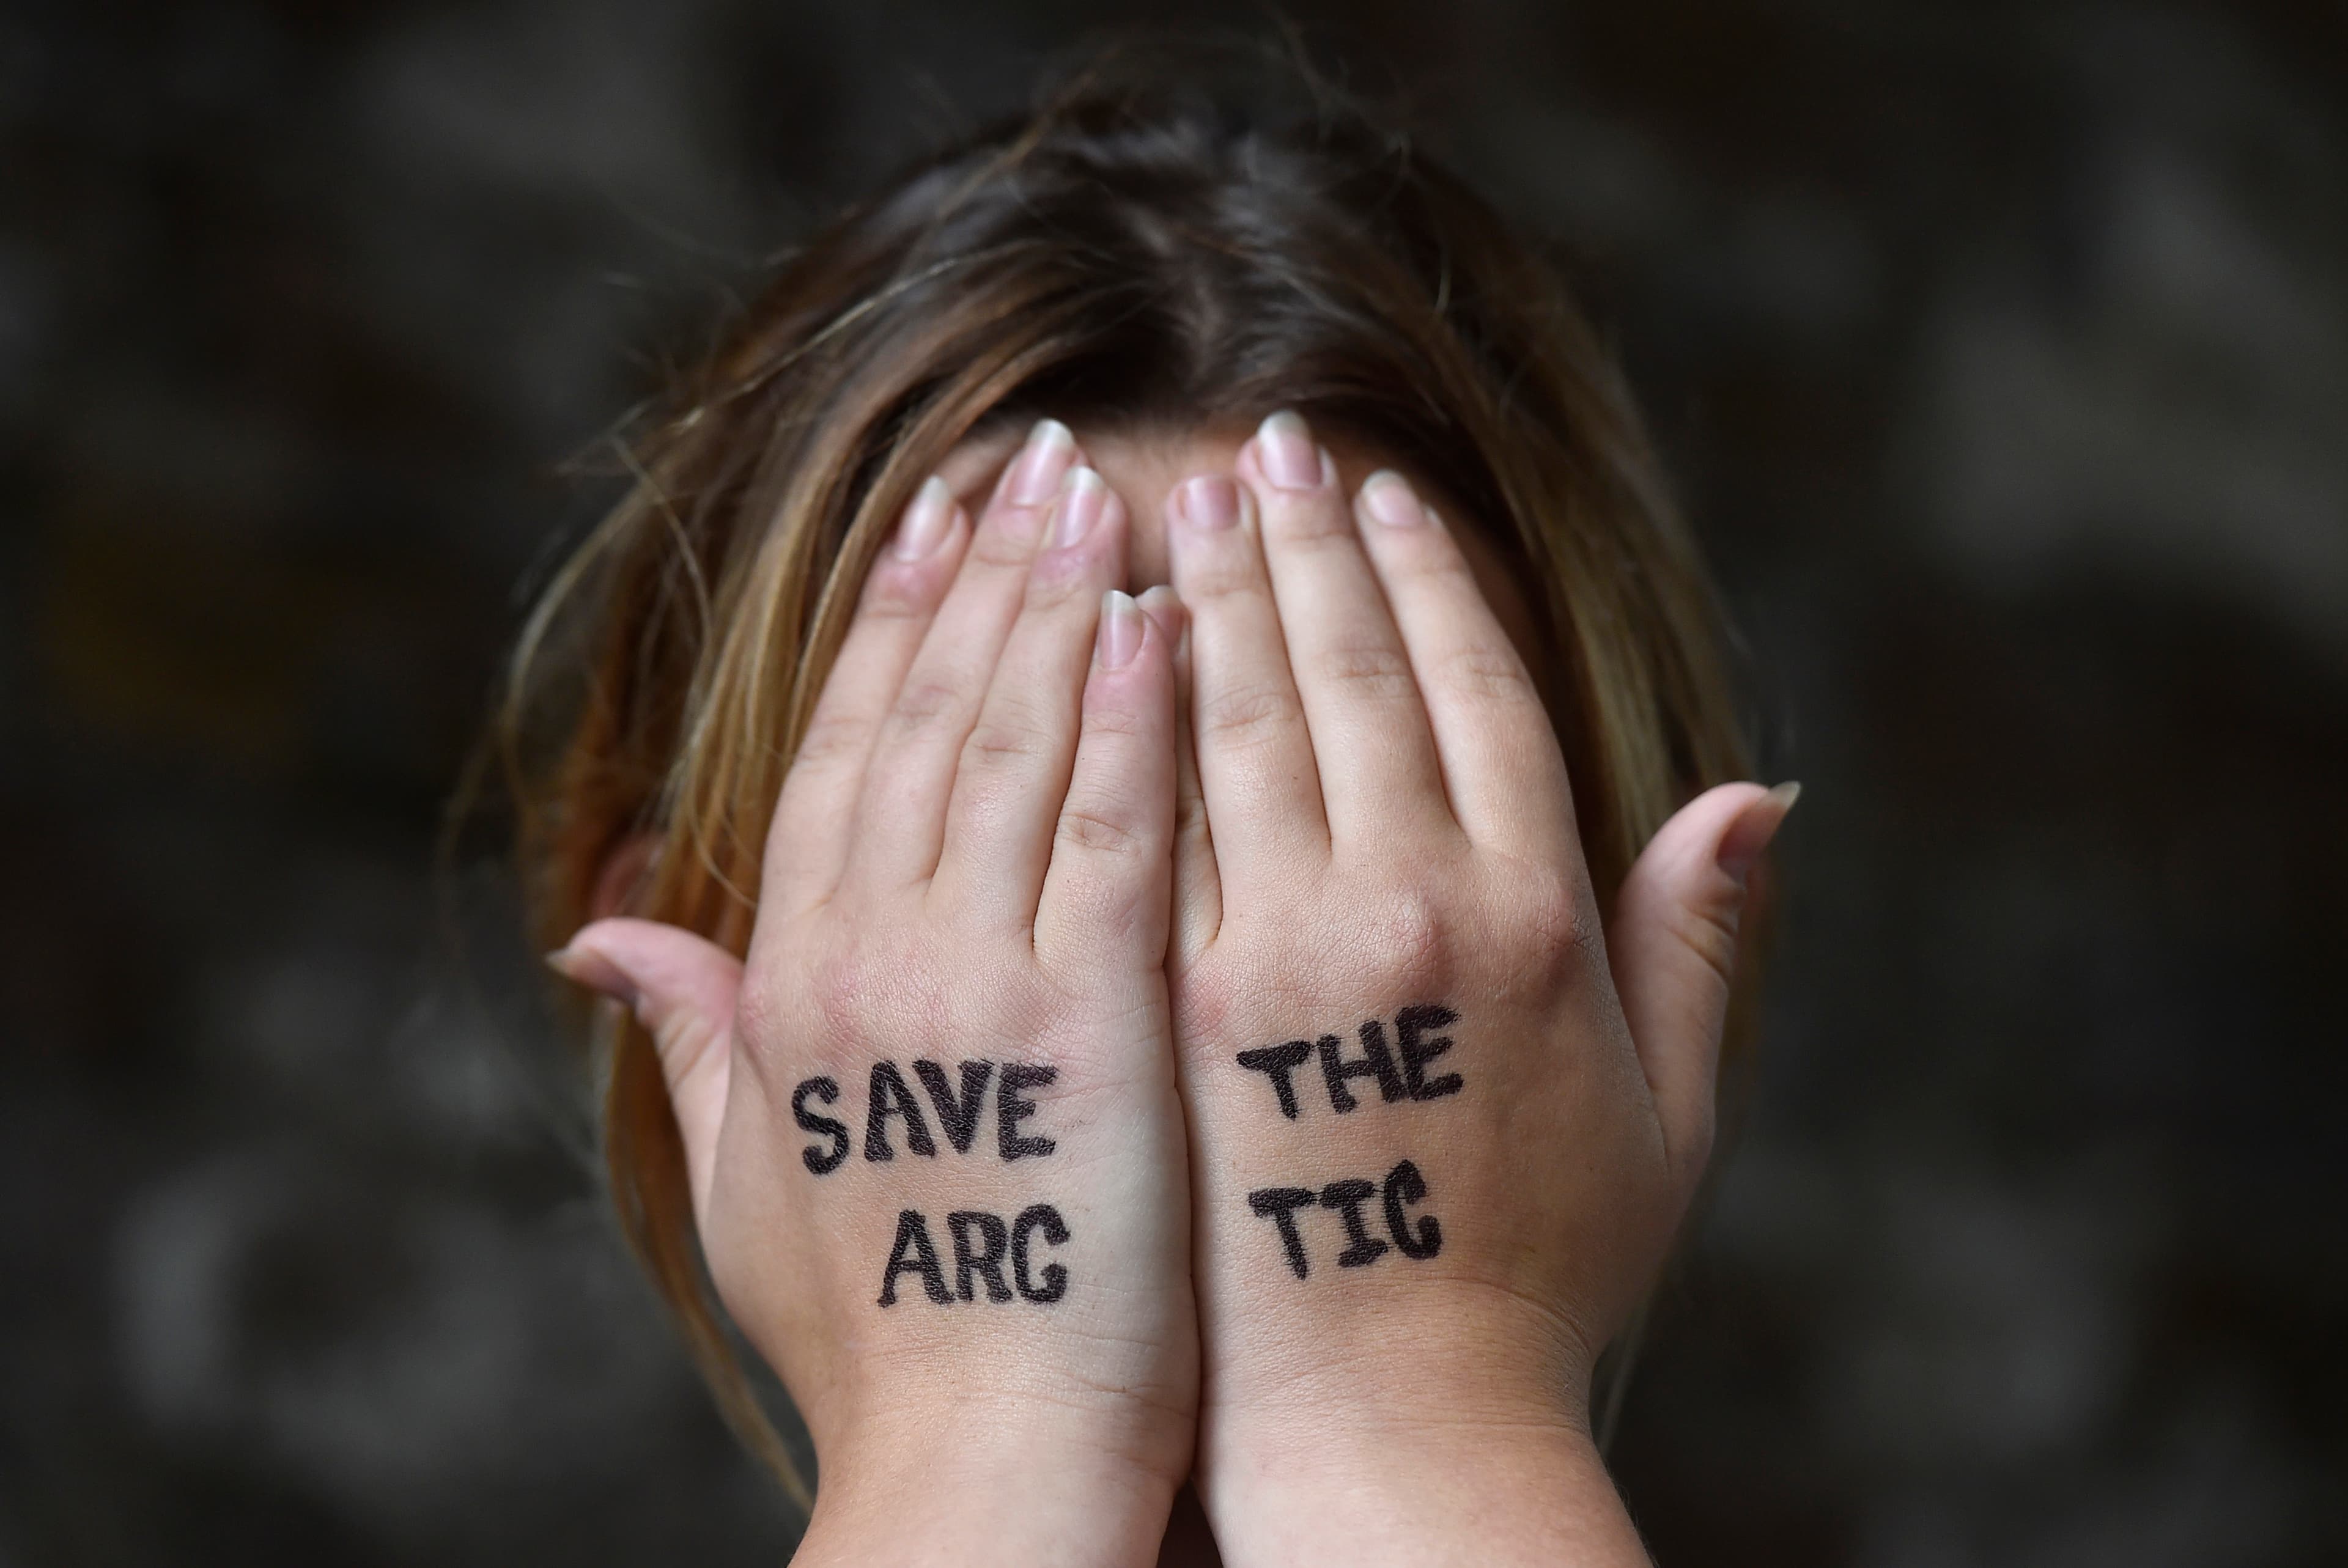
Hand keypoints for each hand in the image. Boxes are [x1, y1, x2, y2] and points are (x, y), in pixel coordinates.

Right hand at [553, 420, 1197, 1566]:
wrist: (980, 1472)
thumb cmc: (888, 1339)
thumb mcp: (752, 1181)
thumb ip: (696, 1031)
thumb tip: (599, 927)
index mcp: (797, 982)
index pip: (844, 754)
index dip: (887, 625)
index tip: (931, 519)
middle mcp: (870, 959)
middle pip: (928, 718)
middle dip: (976, 571)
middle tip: (1023, 450)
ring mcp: (978, 983)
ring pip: (1016, 747)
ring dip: (1055, 603)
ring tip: (1097, 487)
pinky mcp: (1091, 1024)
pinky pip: (1115, 837)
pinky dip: (1130, 721)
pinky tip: (1157, 622)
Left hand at [1164, 411, 1793, 1565]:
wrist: (1392, 1420)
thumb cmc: (1538, 1275)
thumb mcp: (1670, 1116)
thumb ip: (1697, 942)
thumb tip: (1762, 796)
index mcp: (1539, 918)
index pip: (1474, 690)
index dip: (1429, 578)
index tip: (1385, 494)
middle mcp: (1416, 910)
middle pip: (1352, 676)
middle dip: (1306, 544)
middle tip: (1264, 443)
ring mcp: (1287, 955)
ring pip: (1246, 725)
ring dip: (1210, 598)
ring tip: (1174, 500)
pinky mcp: (1183, 1008)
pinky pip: (1154, 828)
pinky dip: (1134, 725)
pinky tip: (1103, 649)